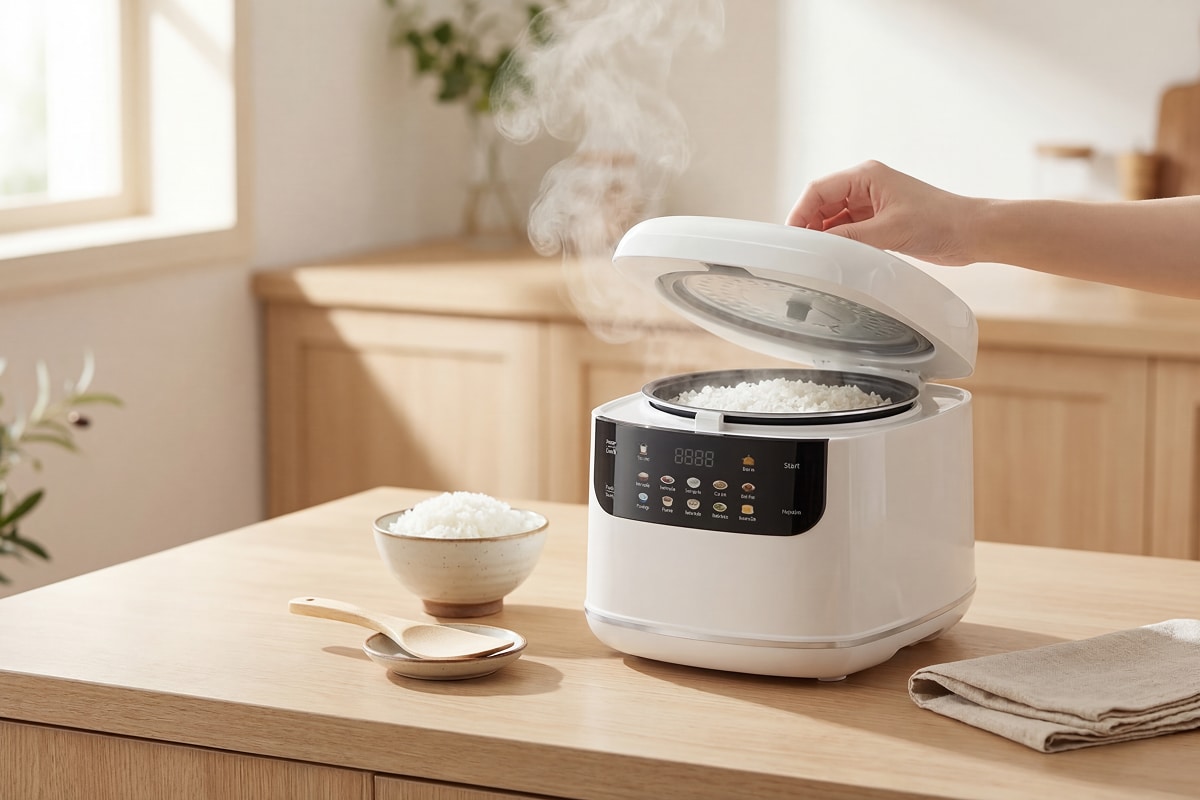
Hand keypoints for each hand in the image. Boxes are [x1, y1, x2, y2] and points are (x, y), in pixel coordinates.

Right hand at [785, 160, 978, 265]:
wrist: (971, 232)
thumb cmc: (939, 221)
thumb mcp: (888, 231)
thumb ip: (849, 237)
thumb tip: (818, 245)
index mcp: (866, 175)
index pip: (818, 190)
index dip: (800, 213)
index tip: (792, 237)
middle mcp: (866, 186)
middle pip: (822, 204)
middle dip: (810, 226)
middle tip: (802, 252)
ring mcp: (872, 204)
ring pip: (833, 218)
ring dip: (825, 236)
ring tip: (818, 257)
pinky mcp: (879, 221)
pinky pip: (848, 230)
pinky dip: (839, 243)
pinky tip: (836, 257)